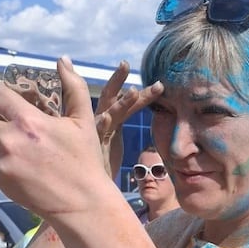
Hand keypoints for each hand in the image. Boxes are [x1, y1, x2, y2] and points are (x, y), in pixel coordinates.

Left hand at [0, 57, 161, 219]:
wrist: (81, 204)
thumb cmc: (85, 161)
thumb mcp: (83, 120)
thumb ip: (73, 86)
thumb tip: (63, 61)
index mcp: (28, 122)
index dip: (3, 94)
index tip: (12, 99)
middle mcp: (9, 141)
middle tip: (18, 125)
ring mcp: (2, 163)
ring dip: (0, 139)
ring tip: (25, 147)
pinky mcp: (0, 180)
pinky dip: (4, 160)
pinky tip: (26, 165)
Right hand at [93, 61, 163, 179]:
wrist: (88, 184)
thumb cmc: (101, 164)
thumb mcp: (112, 142)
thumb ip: (117, 126)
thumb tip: (123, 114)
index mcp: (108, 119)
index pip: (121, 100)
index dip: (138, 92)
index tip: (159, 84)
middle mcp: (101, 121)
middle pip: (110, 95)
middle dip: (117, 78)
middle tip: (125, 62)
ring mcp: (97, 132)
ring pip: (110, 112)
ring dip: (122, 101)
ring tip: (134, 90)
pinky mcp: (94, 145)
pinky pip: (98, 133)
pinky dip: (102, 124)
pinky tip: (106, 118)